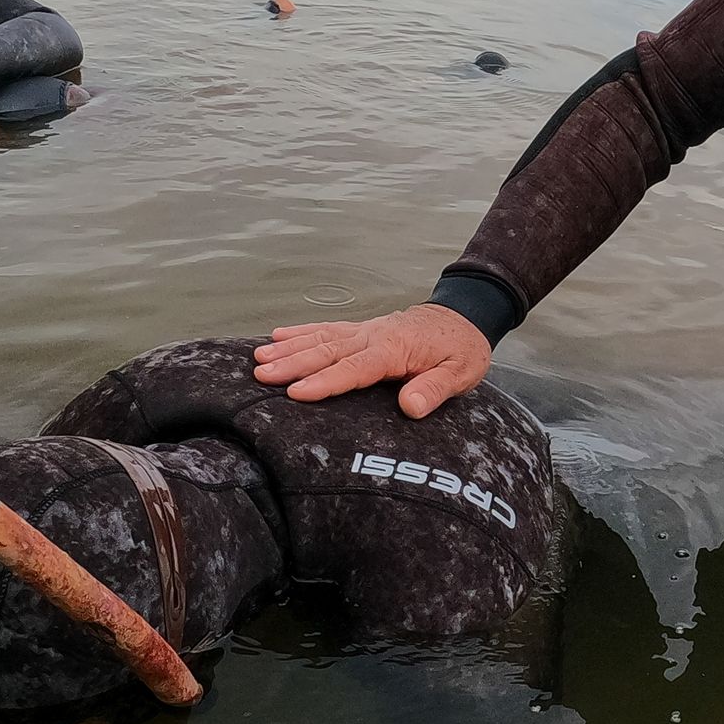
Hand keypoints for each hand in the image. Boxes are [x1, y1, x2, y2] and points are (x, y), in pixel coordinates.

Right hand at [253, 303, 492, 417]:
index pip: (355, 368)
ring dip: (289, 348)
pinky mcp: (362, 330)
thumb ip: (435, 389)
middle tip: (261, 374)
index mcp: (395, 350)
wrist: (465, 316)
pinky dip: (301, 332)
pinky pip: (327, 329)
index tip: (296, 392)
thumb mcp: (461, 373)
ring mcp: (365, 330)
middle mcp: (373, 336)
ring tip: (258, 358)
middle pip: (328, 351)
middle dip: (293, 363)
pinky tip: (277, 335)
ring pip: (321, 338)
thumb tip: (411, 407)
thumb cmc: (462, 350)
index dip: (325, 381)